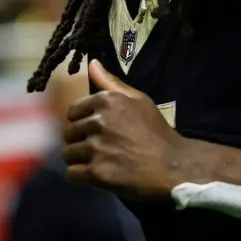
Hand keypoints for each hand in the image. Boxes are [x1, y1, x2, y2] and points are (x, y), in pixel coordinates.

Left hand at [62, 59, 188, 198]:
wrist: (172, 165)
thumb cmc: (156, 131)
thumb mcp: (138, 99)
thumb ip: (111, 82)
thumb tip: (91, 63)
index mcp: (106, 101)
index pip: (72, 112)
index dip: (82, 122)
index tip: (96, 130)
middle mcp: (98, 122)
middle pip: (69, 133)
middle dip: (81, 141)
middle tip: (100, 148)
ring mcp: (96, 148)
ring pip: (68, 154)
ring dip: (80, 159)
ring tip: (98, 162)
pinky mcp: (96, 173)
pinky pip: (72, 174)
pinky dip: (81, 176)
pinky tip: (97, 174)